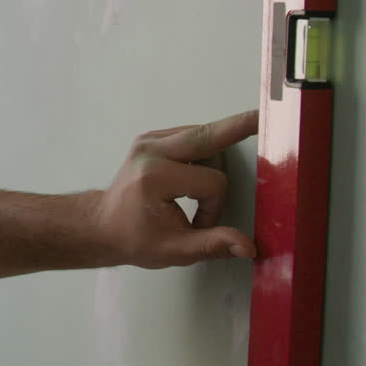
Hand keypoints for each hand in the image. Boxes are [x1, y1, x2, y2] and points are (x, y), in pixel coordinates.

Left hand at [94, 110, 258, 268]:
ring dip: (213, 163)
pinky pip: (193, 137)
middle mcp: (150, 150)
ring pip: (204, 138)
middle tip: (262, 115)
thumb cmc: (135, 239)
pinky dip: (204, 154)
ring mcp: (149, 140)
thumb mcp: (174, 250)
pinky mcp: (153, 137)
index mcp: (154, 176)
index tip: (200, 225)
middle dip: (237, 127)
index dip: (214, 208)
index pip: (212, 182)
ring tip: (199, 193)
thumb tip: (248, 246)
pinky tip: (195, 175)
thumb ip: (212, 244)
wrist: (103, 225)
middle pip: (207, 137)